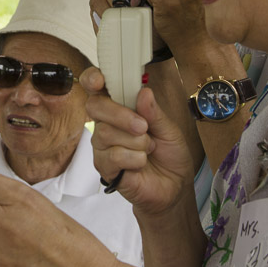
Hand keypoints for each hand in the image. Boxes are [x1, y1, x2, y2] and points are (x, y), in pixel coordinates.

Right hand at [84, 67, 195, 215]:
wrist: (174, 187)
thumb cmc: (169, 154)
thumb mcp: (169, 129)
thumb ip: (154, 112)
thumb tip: (143, 92)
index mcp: (120, 108)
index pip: (97, 89)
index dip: (93, 79)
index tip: (100, 80)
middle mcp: (107, 124)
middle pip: (95, 107)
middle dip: (120, 115)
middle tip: (143, 126)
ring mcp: (103, 146)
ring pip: (105, 133)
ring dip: (135, 141)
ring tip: (148, 149)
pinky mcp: (105, 168)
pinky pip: (112, 156)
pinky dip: (134, 158)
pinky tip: (141, 163)